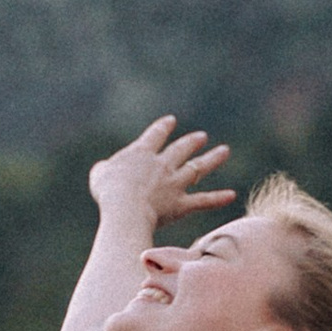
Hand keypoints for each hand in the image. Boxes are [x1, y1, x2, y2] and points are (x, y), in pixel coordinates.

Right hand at [87, 114, 233, 227]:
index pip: (155, 135)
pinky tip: (232, 195)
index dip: (163, 127)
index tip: (171, 121)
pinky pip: (203, 201)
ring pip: (197, 168)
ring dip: (212, 159)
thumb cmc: (109, 192)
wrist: (126, 209)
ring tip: (224, 151)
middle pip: (181, 149)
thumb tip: (104, 170)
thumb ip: (104, 169)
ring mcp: (175, 184)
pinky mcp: (181, 204)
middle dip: (192, 142)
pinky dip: (217, 198)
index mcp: (142, 154)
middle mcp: (163, 165)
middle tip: (202, 137)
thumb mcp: (99, 176)